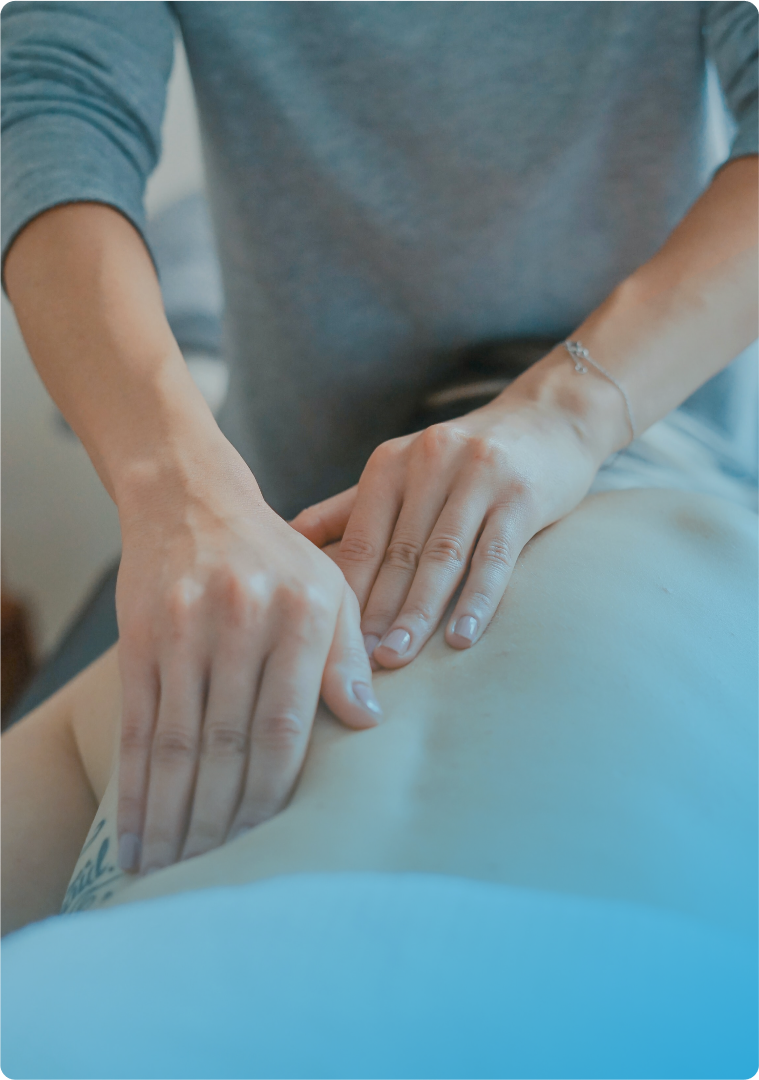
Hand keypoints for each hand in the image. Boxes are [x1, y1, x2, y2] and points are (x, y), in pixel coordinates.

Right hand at [114, 440, 380, 875]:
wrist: (192, 500)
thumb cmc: (276, 556)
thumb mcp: (331, 588)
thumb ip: (348, 656)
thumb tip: (368, 724)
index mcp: (303, 613)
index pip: (287, 725)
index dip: (273, 793)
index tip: (268, 844)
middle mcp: (243, 620)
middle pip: (229, 743)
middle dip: (220, 820)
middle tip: (214, 877)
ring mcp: (185, 629)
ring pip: (178, 743)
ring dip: (173, 816)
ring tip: (171, 871)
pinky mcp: (141, 638)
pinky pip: (138, 725)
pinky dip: (135, 786)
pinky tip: (135, 831)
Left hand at [291, 372, 605, 669]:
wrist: (549, 419)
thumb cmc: (464, 459)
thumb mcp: (403, 471)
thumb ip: (349, 508)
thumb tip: (286, 539)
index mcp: (391, 463)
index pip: (360, 539)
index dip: (344, 593)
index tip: (327, 642)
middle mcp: (429, 463)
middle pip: (398, 553)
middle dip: (375, 612)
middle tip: (356, 664)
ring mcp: (478, 477)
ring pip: (442, 556)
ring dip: (418, 612)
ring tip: (397, 657)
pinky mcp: (522, 495)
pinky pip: (495, 555)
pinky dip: (477, 599)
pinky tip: (461, 636)